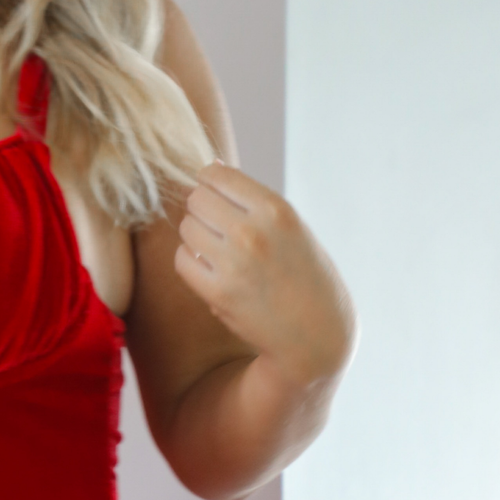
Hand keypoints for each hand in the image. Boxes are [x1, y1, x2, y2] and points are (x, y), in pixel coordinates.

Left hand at [175, 162, 355, 386]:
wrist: (316, 333)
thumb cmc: (304, 274)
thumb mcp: (292, 227)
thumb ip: (252, 200)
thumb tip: (210, 166)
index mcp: (276, 209)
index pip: (215, 174)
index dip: (210, 183)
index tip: (217, 197)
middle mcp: (252, 233)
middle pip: (195, 199)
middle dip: (202, 210)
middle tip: (219, 228)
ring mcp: (233, 264)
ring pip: (186, 228)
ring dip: (196, 237)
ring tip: (220, 251)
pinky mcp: (217, 293)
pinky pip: (182, 260)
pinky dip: (191, 263)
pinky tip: (212, 270)